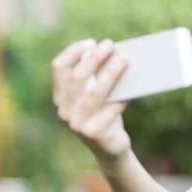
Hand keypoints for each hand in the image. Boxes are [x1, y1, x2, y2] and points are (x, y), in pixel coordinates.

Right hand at [52, 38, 131, 163]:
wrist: (111, 149)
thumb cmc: (106, 114)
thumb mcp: (98, 95)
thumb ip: (98, 78)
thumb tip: (116, 53)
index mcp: (61, 97)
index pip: (59, 68)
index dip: (73, 52)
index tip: (91, 42)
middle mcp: (64, 110)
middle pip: (77, 78)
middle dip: (95, 58)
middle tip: (111, 44)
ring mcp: (77, 124)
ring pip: (95, 93)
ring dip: (111, 74)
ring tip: (125, 60)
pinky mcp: (93, 134)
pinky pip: (111, 111)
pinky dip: (122, 98)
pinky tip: (133, 89)